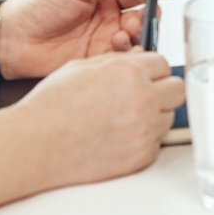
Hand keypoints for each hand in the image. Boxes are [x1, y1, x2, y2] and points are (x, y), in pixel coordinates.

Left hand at [0, 0, 179, 79]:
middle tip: (140, 17)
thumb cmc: (36, 8)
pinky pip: (123, 59)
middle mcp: (108, 17)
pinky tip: (115, 50)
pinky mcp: (99, 61)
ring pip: (137, 38)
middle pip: (144, 15)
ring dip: (136, 36)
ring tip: (122, 35)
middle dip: (148, 16)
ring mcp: (104, 40)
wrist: (12, 40)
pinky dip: (126, 55)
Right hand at [12, 52, 184, 185]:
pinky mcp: (141, 156)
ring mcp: (145, 130)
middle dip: (162, 90)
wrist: (36, 144)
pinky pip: (155, 143)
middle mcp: (142, 99)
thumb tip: (136, 58)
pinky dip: (143, 141)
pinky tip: (118, 138)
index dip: (151, 70)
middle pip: (177, 90)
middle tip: (144, 96)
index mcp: (129, 72)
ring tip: (124, 119)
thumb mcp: (82, 66)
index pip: (163, 64)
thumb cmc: (51, 107)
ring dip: (154, 116)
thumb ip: (117, 61)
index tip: (144, 76)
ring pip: (168, 117)